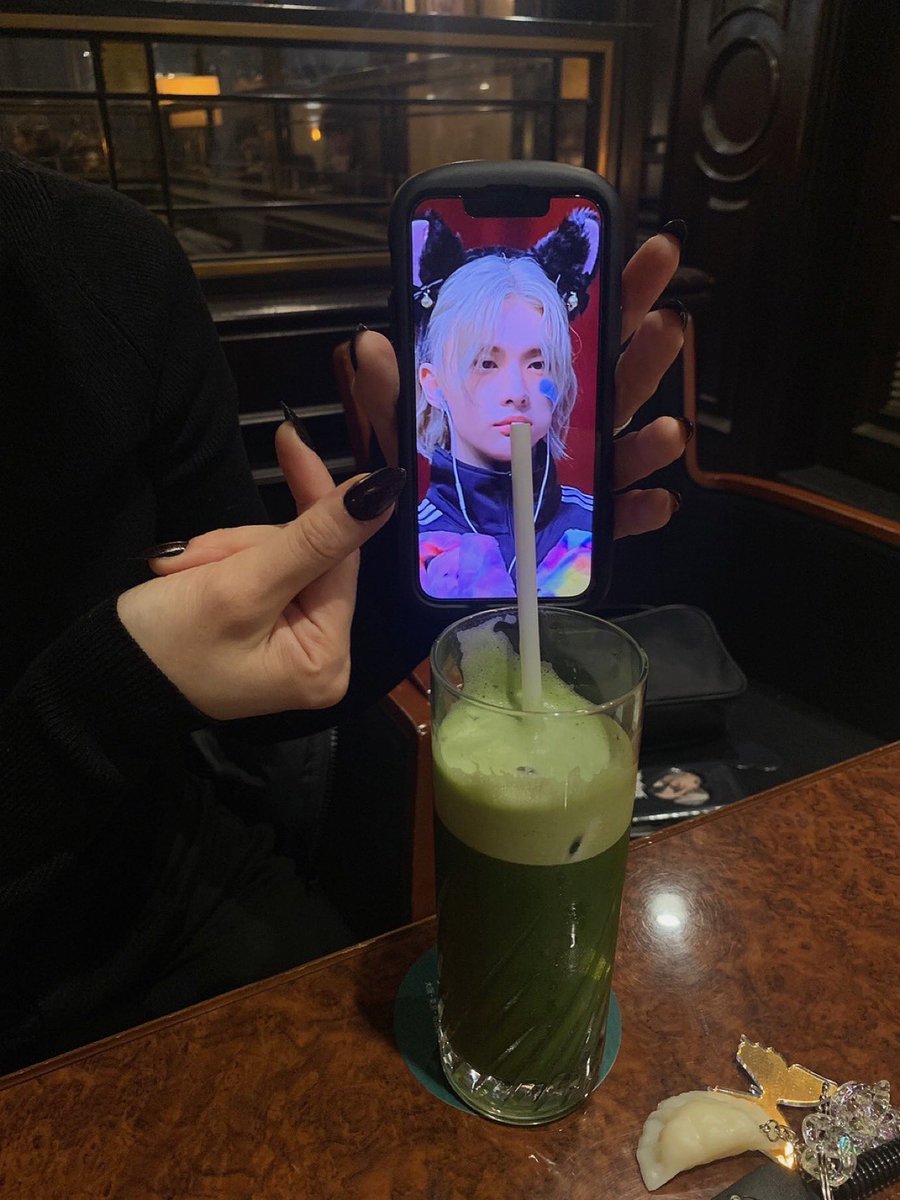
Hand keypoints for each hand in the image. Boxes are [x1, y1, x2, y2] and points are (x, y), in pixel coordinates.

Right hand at [118, 428, 404, 719]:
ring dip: (225, 554)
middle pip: (306, 556)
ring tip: (180, 575)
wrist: (100, 680)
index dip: (316, 497)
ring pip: (277, 557)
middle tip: (192, 564)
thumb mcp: (241, 584)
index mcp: (327, 658)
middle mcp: (322, 656)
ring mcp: (292, 645)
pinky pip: (258, 574)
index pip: (339, 555)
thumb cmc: (167, 642)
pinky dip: (220, 565)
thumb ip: (315, 536)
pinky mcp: (264, 630)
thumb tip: (385, 491)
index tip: (291, 440)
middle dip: (245, 547)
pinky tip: (186, 578)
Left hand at [351, 226, 689, 538]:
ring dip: (654, 436)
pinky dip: (640, 510)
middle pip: (625, 376)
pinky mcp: (592, 519)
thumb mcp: (411, 420)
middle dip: (651, 346)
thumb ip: (393, 386)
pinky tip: (653, 502)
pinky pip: (620, 515)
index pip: (590, 324)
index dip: (622, 287)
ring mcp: (592, 467)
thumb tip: (369, 344)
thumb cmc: (449, 457)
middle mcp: (580, 416)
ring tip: (668, 428)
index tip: (649, 250)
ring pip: (631, 444)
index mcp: (546, 377)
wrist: (456, 525)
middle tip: (667, 318)